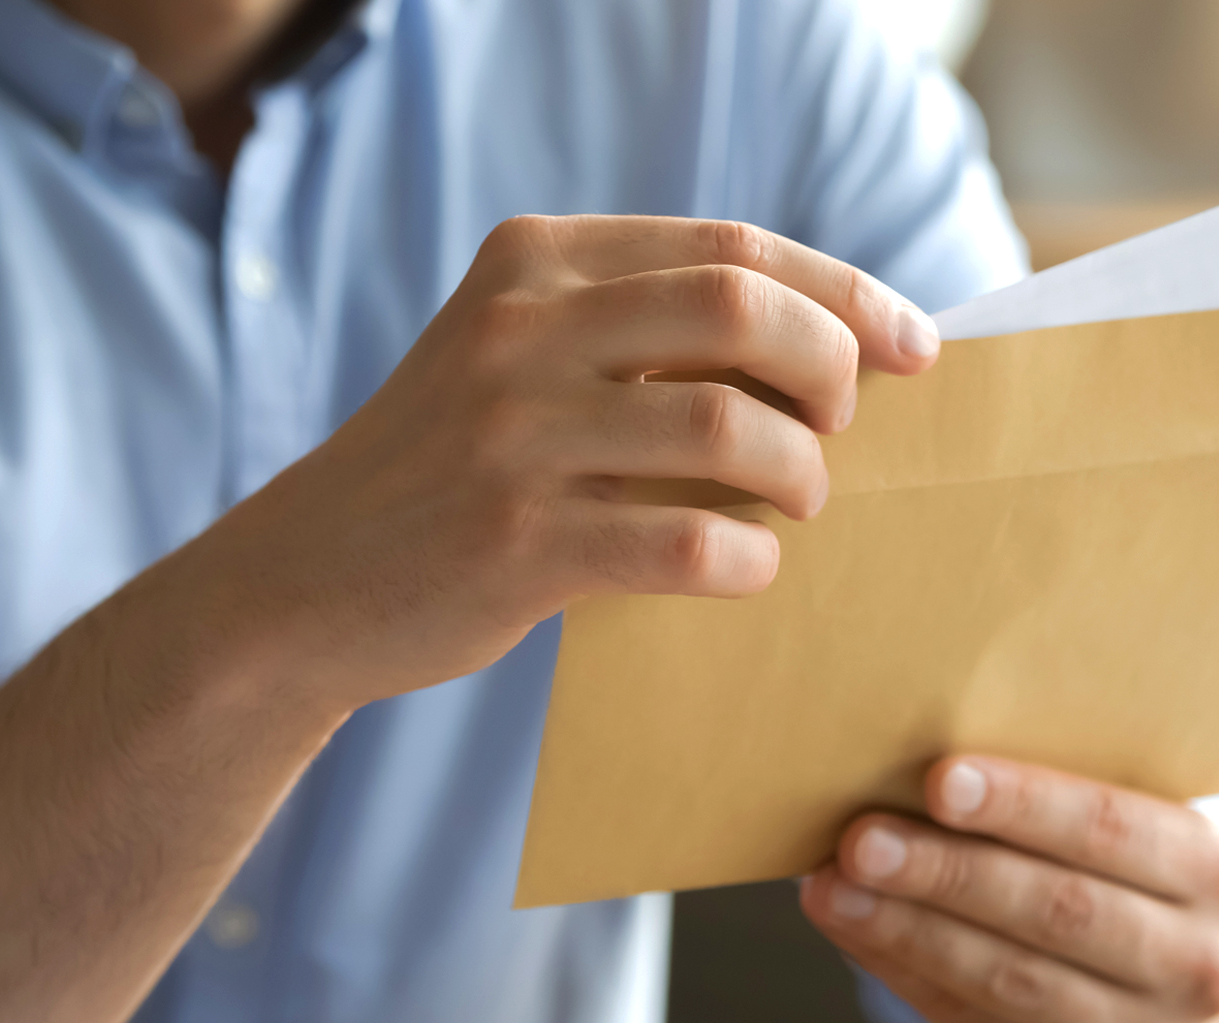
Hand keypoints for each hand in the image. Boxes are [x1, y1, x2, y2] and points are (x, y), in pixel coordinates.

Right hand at [196, 215, 939, 712]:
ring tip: (797, 502)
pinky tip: (744, 569)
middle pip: (740, 309)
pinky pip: (686, 545)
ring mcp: (512, 436)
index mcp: (534, 261)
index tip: (913, 342)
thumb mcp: (519, 355)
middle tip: (844, 422)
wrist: (304, 580)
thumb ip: (636, 329)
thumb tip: (833, 345)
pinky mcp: (514, 543)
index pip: (730, 246)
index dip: (844, 292)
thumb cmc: (452, 469)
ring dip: (799, 473)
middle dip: (831, 365)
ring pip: (726, 429)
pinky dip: (746, 561)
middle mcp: (521, 331)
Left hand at [801, 756, 1218, 1022]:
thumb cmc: (1110, 870)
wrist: (1153, 992)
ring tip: (832, 887)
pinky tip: (850, 928)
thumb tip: (910, 753)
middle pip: (1060, 910)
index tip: (938, 779)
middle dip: (949, 872)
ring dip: (908, 928)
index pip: (1115, 830)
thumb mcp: (1119, 825)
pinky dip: (901, 971)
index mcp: (1216, 871)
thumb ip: (1055, 790)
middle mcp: (1200, 965)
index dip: (1026, 805)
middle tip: (861, 838)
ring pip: (1010, 977)